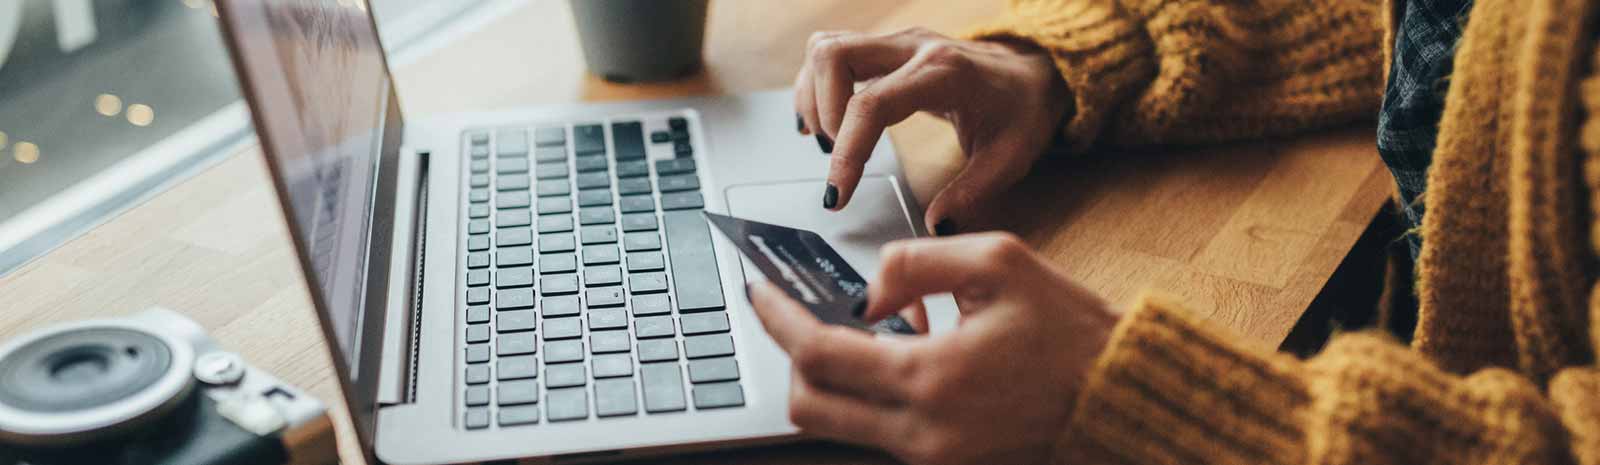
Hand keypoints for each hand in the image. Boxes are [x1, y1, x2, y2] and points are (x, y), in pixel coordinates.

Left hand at [748, 232, 1118, 464]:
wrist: (1119, 395)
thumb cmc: (1069, 330)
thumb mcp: (998, 262)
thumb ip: (915, 262)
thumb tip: (865, 291)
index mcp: (930, 378)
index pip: (818, 353)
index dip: (777, 319)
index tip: (759, 291)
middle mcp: (921, 432)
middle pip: (809, 405)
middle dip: (793, 356)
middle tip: (803, 313)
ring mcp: (930, 457)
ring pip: (836, 424)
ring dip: (836, 375)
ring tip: (880, 328)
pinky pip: (876, 433)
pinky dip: (871, 394)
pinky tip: (908, 352)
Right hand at [793, 28, 1068, 234]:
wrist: (1034, 73)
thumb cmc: (1022, 111)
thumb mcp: (1009, 159)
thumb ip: (971, 194)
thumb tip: (935, 226)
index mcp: (944, 74)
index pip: (872, 104)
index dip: (847, 151)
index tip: (837, 194)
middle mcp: (914, 47)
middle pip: (835, 56)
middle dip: (822, 112)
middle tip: (835, 156)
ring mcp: (897, 43)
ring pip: (827, 47)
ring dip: (813, 96)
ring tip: (828, 140)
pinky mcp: (887, 48)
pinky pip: (833, 51)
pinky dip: (817, 85)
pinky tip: (824, 121)